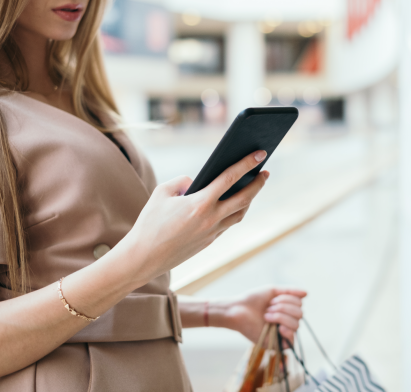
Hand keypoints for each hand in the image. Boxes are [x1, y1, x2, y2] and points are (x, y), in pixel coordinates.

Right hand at [122, 151, 268, 285]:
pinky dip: (235, 211)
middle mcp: (211, 219)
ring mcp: (213, 232)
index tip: (261, 154)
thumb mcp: (162, 193)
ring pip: (240, 213)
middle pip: (244, 198)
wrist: (143, 258)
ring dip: (249, 199)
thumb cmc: (149, 223)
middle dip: (258, 183)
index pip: (230, 178)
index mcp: (200, 203)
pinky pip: (228, 223)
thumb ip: (182, 181)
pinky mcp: (209, 241)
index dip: (247, 164)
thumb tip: (196, 182)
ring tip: (253, 186)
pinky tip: (234, 203)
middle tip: (265, 172)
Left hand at [225, 286, 306, 343]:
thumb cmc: (252, 300)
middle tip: (268, 308)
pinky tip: (277, 327)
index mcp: (286, 309)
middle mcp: (285, 321)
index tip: (272, 300)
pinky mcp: (276, 343)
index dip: (288, 300)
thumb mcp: (273, 291)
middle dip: (284, 307)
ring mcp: (281, 333)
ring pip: (296, 324)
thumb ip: (290, 291)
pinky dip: (287, 331)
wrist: (238, 310)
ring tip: (266, 316)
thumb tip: (307, 293)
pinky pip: (291, 340)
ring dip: (281, 316)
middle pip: (300, 314)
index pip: (300, 305)